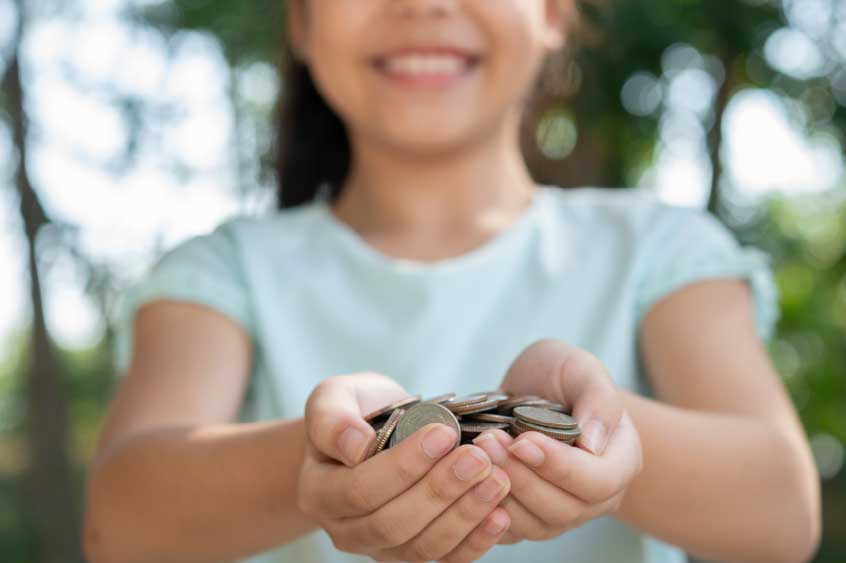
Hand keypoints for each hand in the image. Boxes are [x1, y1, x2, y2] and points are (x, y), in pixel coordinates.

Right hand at [298, 372, 512, 561]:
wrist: (374, 431)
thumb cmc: (355, 410)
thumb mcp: (334, 397)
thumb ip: (333, 419)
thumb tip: (355, 446)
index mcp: (319, 492)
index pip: (361, 489)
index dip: (404, 466)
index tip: (443, 433)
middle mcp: (345, 530)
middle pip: (393, 524)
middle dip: (440, 491)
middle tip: (478, 458)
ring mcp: (381, 547)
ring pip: (422, 547)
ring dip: (464, 515)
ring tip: (496, 479)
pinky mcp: (414, 552)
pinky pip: (444, 559)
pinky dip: (475, 542)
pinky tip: (501, 515)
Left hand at [472, 339, 642, 542]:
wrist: (534, 390)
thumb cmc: (561, 375)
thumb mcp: (581, 369)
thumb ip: (597, 399)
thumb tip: (593, 444)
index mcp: (619, 462)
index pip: (598, 481)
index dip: (560, 466)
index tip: (523, 440)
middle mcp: (595, 498)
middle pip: (564, 509)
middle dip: (522, 477)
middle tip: (487, 442)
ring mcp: (560, 514)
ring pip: (534, 525)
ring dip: (501, 491)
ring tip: (475, 453)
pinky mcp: (526, 520)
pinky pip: (508, 531)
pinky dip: (485, 509)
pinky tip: (466, 479)